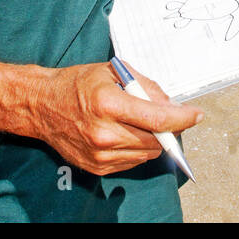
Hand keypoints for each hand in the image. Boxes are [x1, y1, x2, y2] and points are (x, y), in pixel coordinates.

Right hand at [31, 62, 202, 175]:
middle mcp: (104, 132)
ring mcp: (100, 154)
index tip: (197, 115)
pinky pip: (132, 161)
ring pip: (147, 153)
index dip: (182, 118)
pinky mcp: (97, 167)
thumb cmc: (77, 84)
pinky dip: (137, 148)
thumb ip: (145, 86)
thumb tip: (171, 104)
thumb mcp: (113, 71)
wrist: (42, 106)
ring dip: (153, 139)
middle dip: (169, 127)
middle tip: (168, 115)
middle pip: (156, 139)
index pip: (157, 118)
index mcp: (108, 103)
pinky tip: (125, 133)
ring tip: (139, 122)